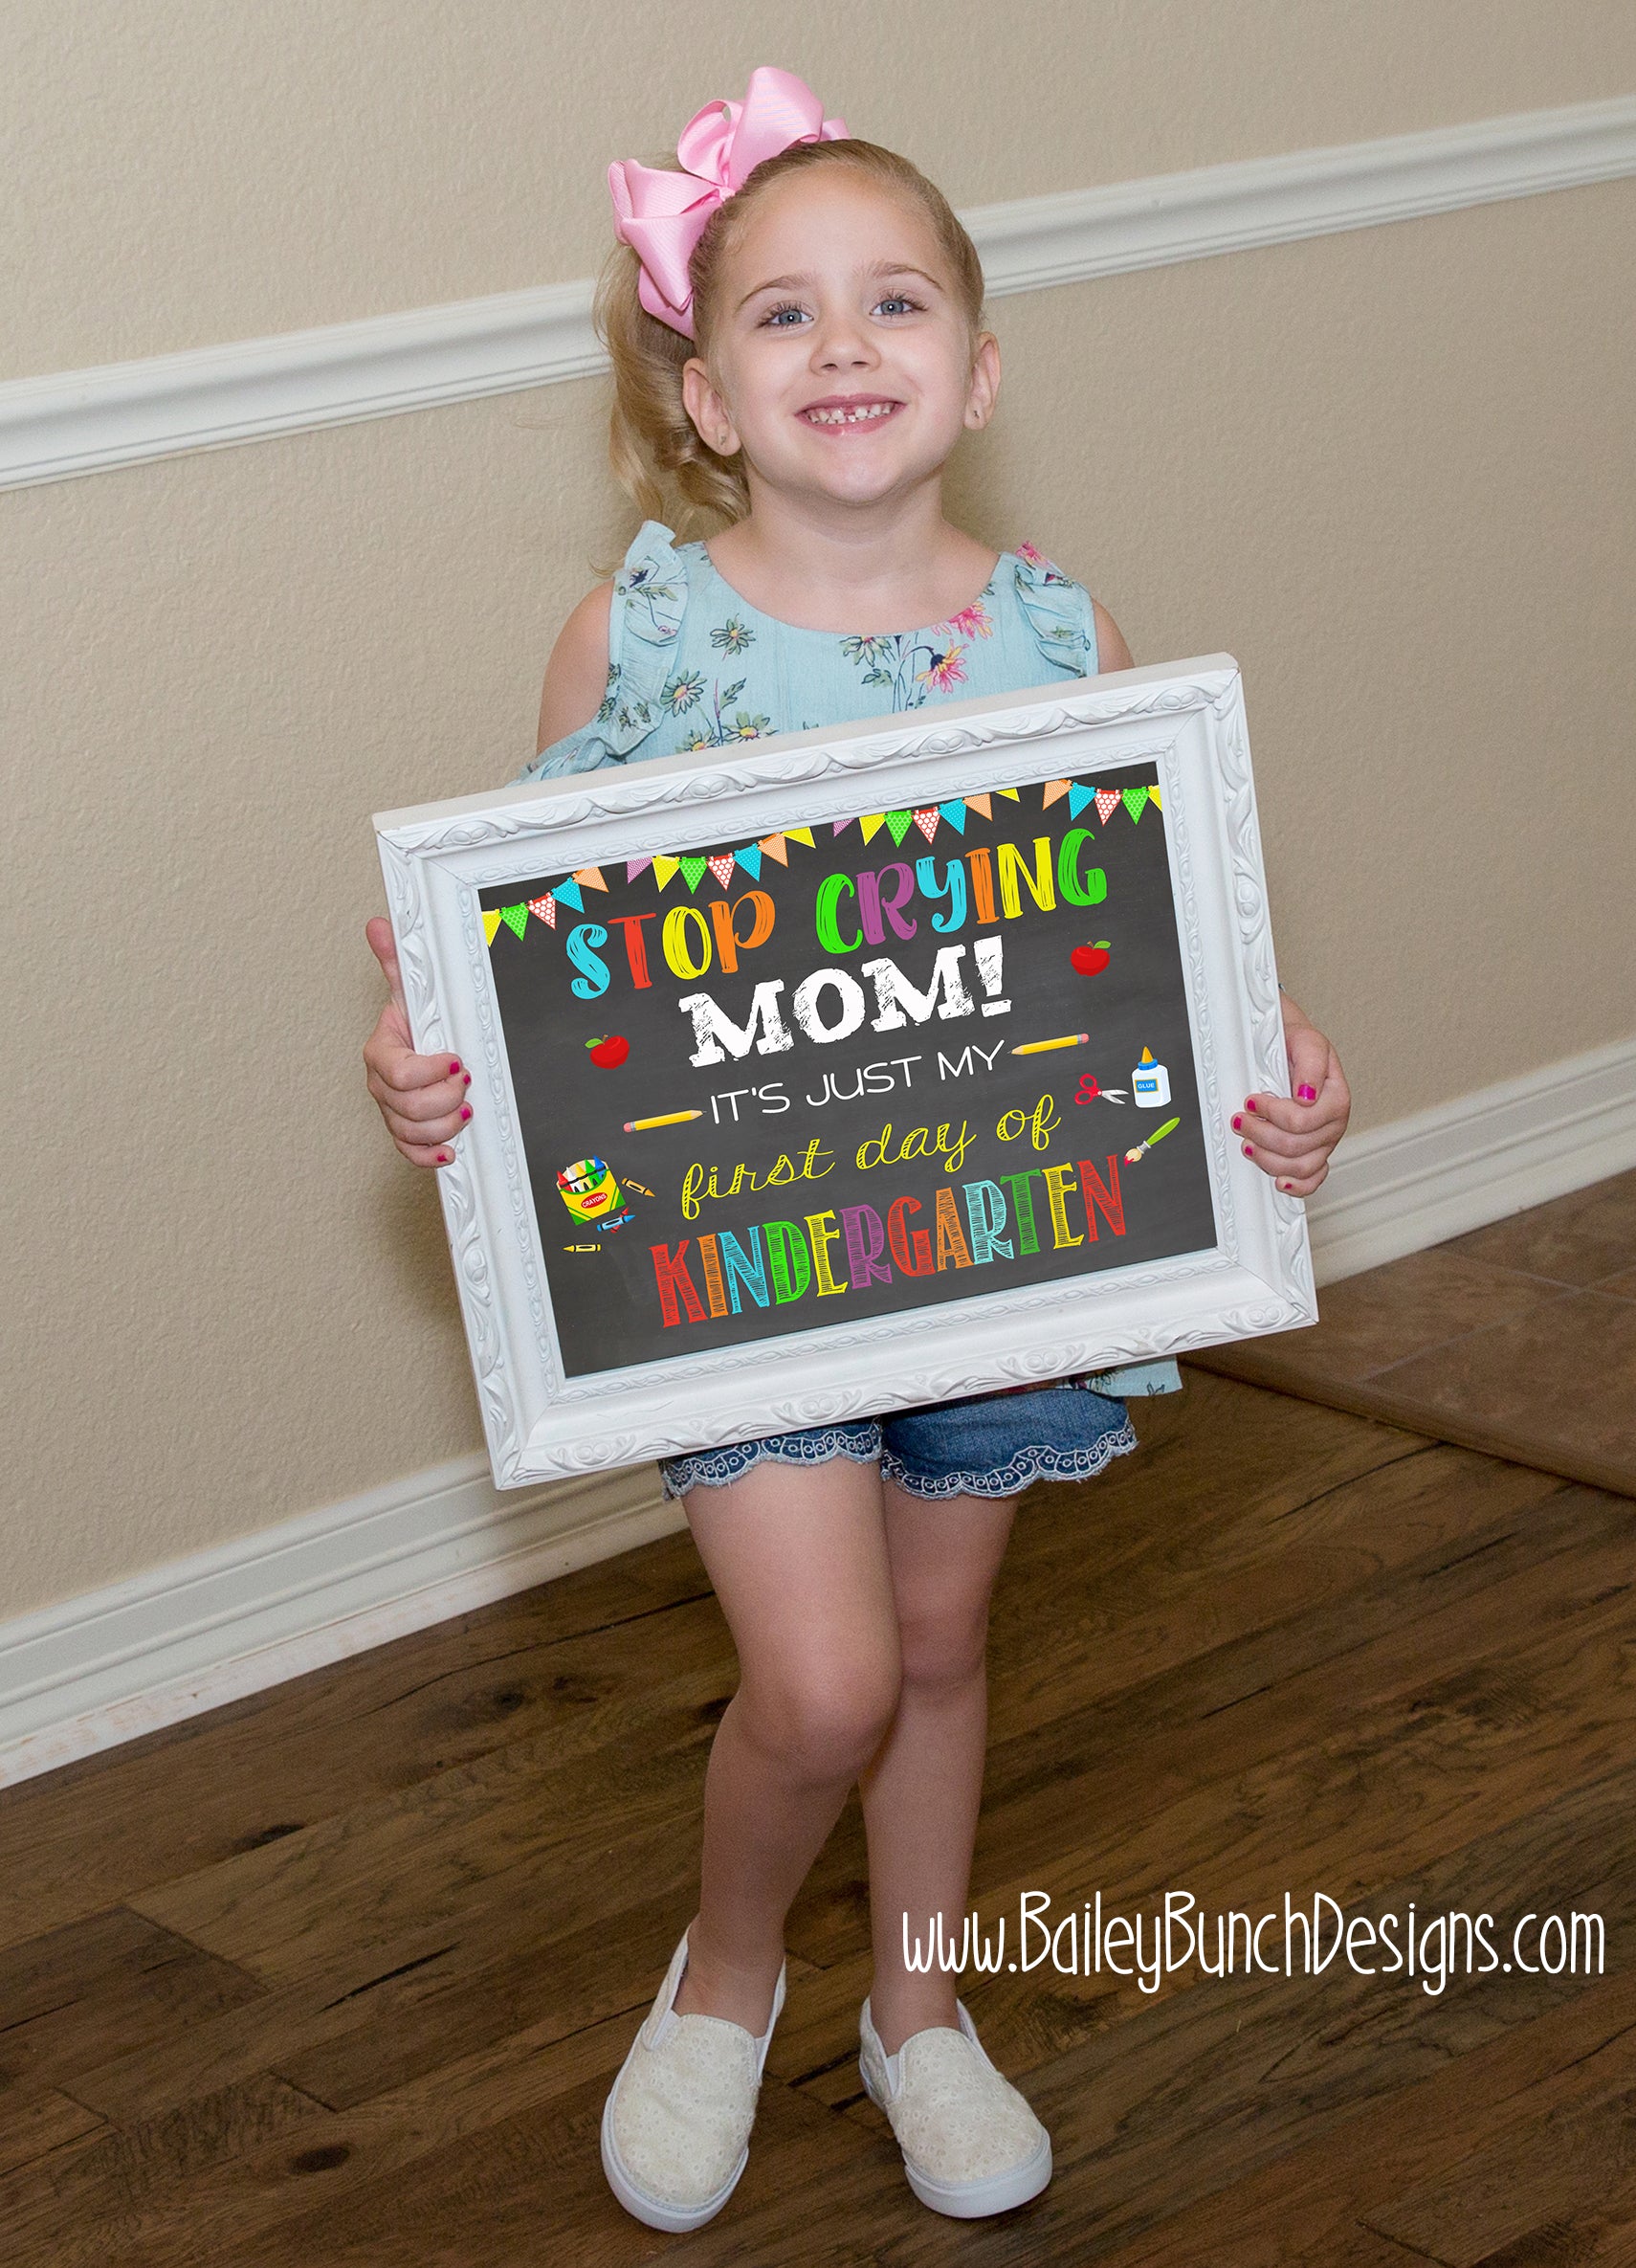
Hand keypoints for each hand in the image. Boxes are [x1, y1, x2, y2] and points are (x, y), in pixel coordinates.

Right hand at [363, 916, 470, 1166]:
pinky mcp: (403, 1133)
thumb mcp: (410, 992)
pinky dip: (430, 1156)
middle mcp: (381, 1086)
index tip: (457, 1060)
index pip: (397, 1072)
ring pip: (412, 1131)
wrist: (417, 1048)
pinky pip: (408, 1153)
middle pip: (408, 1106)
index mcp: (381, 1052)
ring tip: (465, 1110)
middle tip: (468, 1084)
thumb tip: (381, 924)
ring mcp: (390, 1112)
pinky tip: (450, 1152)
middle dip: (446, 1098)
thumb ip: (397, 961)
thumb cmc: (416, 1023)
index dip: (429, 1071)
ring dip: (445, 1125)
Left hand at [1231, 991, 1350, 1196]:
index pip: (1300, 1121)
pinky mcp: (1316, 1153)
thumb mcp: (1306, 1042)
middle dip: (1260, 1134)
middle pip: (1295, 1146)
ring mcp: (1325, 1141)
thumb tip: (1306, 1095)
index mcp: (1337, 1098)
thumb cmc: (1298, 1046)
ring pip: (1299, 1166)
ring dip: (1266, 1158)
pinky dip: (1298, 1186)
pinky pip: (1313, 1179)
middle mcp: (1335, 1124)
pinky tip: (1280, 1182)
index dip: (1270, 1114)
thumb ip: (1310, 1065)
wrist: (1291, 1048)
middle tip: (1241, 1121)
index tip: (1252, 1101)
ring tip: (1248, 1143)